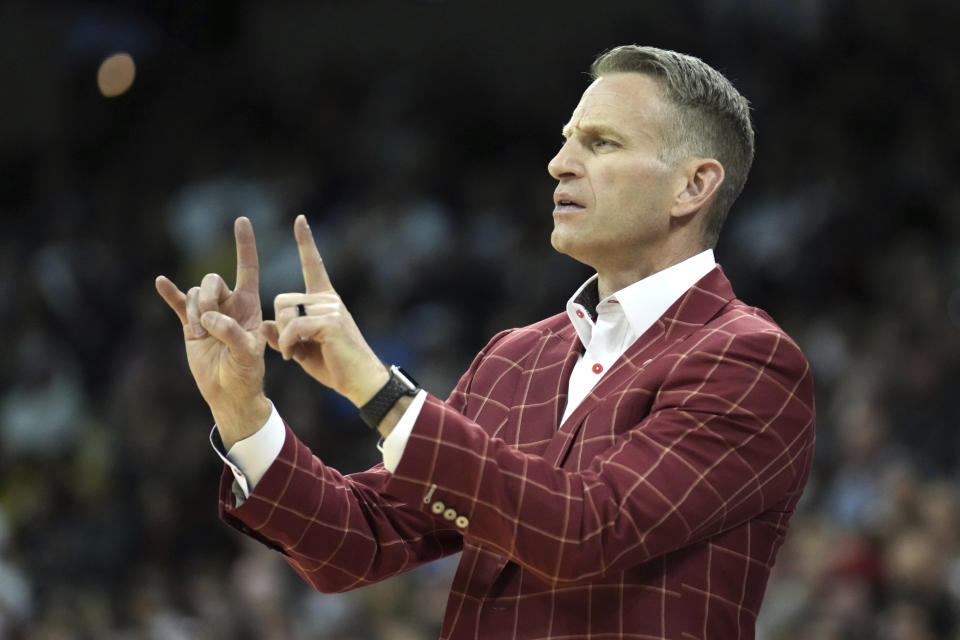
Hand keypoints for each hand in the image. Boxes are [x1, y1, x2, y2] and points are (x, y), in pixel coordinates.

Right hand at [155, 217, 270, 446]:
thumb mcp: (247, 354)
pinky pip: (178, 304)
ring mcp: (208, 313)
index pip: (247, 268)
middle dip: (208, 296)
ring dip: (195, 310)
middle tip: (210, 321)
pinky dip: (170, 293)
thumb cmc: (247, 373)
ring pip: (195, 293)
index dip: (245, 245)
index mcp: (249, 305)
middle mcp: (229, 304)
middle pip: (213, 279)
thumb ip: (231, 332)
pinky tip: (160, 282)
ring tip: (202, 331)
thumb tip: (209, 318)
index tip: (241, 220)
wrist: (229, 392)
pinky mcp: (190, 325)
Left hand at [261, 215, 388, 406]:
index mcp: (325, 301)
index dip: (306, 242)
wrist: (362, 383)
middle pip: (282, 299)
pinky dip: (288, 344)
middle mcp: (329, 299)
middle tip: (290, 347)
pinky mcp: (330, 321)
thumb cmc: (336, 367)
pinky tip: (294, 357)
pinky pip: (293, 326)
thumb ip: (284, 335)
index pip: (314, 265)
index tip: (300, 220)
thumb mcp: (303, 349)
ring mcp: (331, 308)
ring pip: (285, 312)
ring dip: (283, 338)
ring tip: (294, 354)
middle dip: (278, 325)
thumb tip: (263, 324)